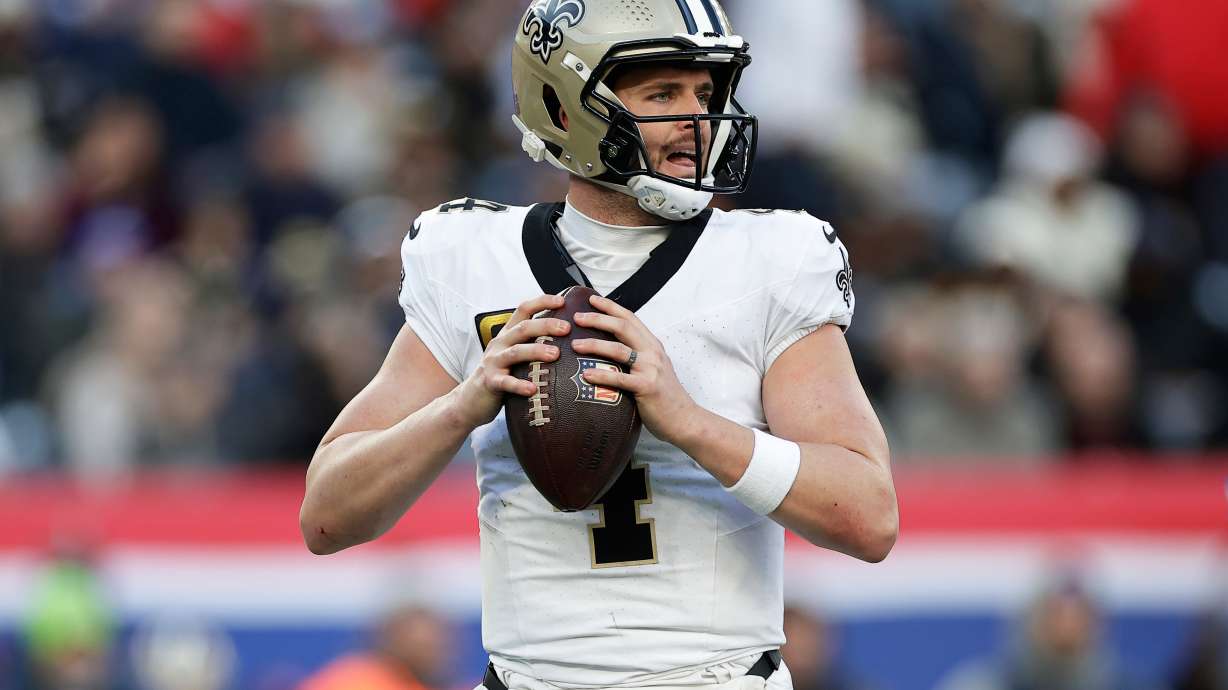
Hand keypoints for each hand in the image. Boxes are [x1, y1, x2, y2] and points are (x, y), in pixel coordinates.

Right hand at [455, 294, 571, 426]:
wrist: (471, 398)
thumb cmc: (501, 374)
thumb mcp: (514, 353)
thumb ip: (532, 343)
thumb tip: (566, 336)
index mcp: (508, 334)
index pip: (523, 309)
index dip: (541, 302)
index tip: (561, 301)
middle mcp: (500, 343)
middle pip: (523, 328)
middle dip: (545, 325)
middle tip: (566, 328)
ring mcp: (494, 362)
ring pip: (516, 352)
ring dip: (536, 351)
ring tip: (556, 354)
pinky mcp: (490, 382)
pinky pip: (505, 382)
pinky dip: (519, 385)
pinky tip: (532, 389)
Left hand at [571, 294, 698, 445]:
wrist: (684, 419)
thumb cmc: (664, 396)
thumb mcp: (654, 369)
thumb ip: (637, 357)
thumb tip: (608, 352)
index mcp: (652, 345)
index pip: (630, 318)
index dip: (610, 307)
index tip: (592, 299)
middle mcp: (652, 353)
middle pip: (622, 327)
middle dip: (598, 319)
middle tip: (577, 318)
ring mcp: (650, 369)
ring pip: (619, 350)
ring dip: (595, 345)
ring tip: (575, 345)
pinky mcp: (647, 387)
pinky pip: (620, 379)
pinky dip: (602, 375)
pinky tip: (586, 375)